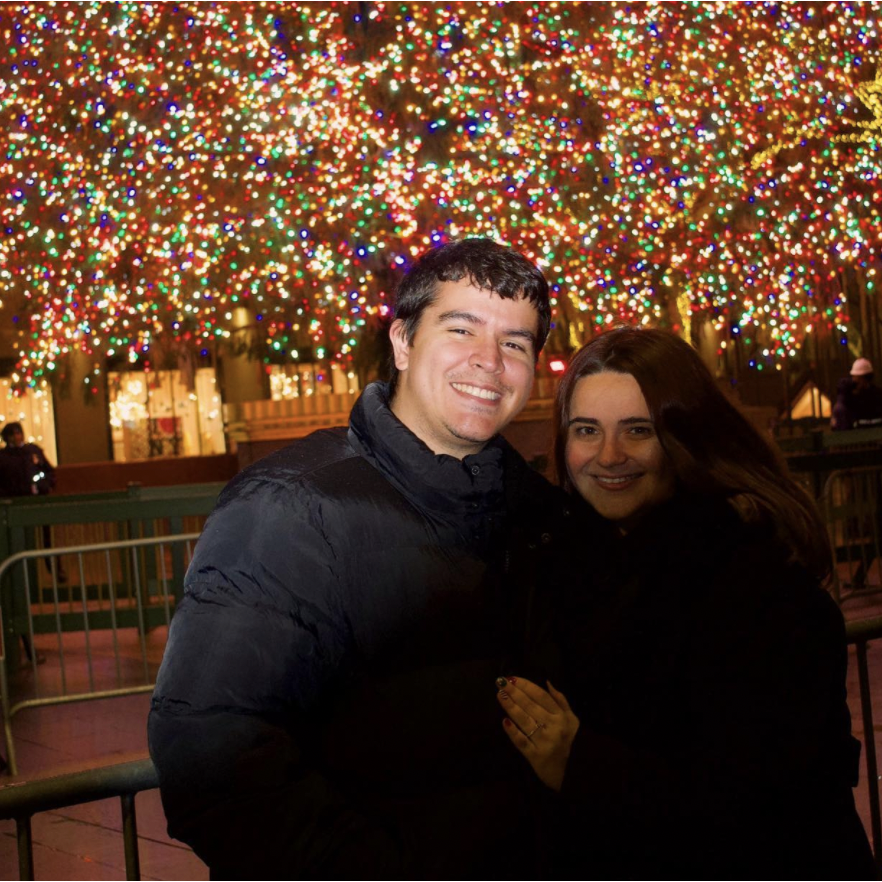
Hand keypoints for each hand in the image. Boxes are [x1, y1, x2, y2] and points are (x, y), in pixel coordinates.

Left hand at [496, 677, 578, 791]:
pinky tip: (505, 721)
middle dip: (515, 692)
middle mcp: (553, 727)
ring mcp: (543, 742)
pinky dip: (513, 732)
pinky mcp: (535, 756)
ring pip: (525, 721)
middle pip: (531, 706)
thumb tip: (547, 682)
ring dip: (511, 707)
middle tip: (501, 682)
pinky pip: (522, 742)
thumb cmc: (570, 741)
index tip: (513, 678)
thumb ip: (561, 700)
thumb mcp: (572, 719)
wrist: (573, 771)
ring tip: (500, 695)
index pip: (541, 696)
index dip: (527, 686)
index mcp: (561, 716)